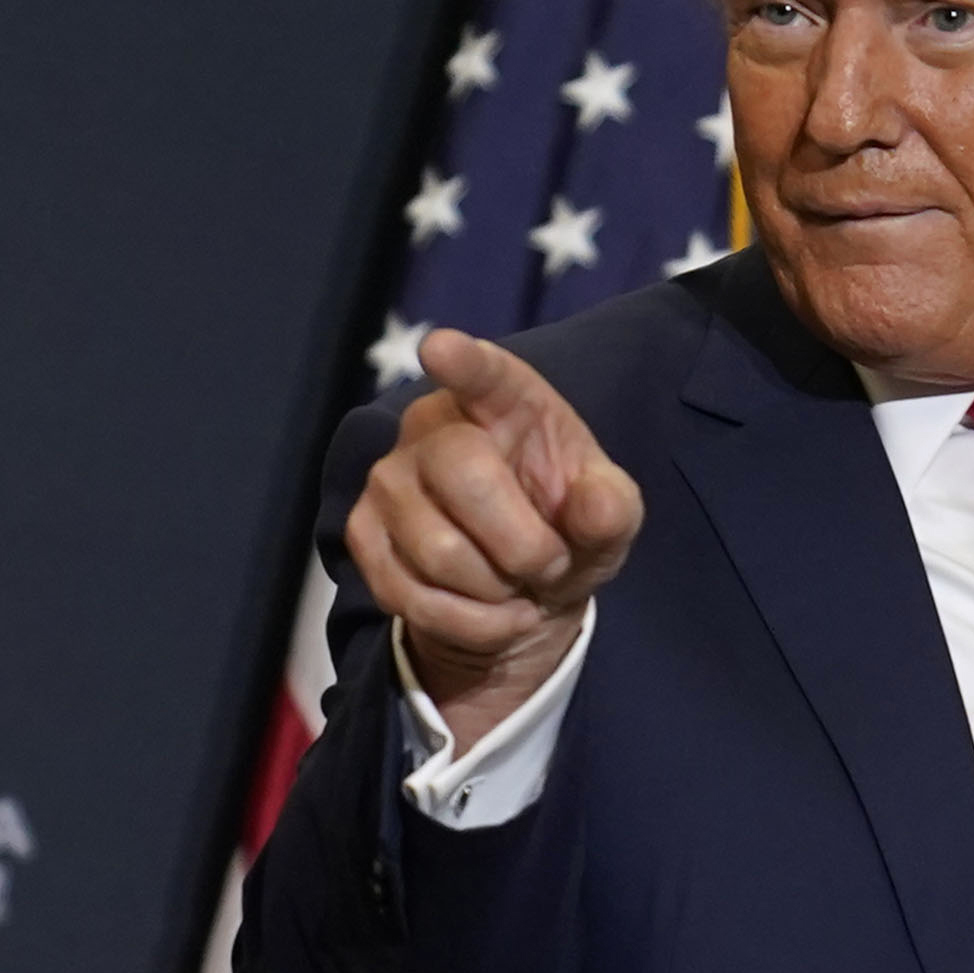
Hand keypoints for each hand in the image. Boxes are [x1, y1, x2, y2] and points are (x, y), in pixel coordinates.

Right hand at [347, 330, 641, 749]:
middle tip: (549, 562)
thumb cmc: (565, 528)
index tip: (441, 348)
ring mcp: (388, 480)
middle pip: (464, 476)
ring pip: (439, 551)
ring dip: (497, 592)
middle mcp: (433, 427)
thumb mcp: (607, 520)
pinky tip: (491, 614)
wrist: (521, 587)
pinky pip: (411, 596)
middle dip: (523, 544)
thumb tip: (598, 503)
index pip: (484, 375)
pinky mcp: (362, 534)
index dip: (464, 362)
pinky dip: (469, 624)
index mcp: (504, 402)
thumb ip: (611, 509)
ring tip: (516, 585)